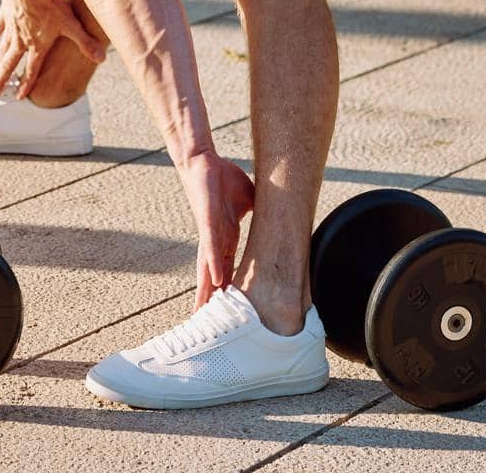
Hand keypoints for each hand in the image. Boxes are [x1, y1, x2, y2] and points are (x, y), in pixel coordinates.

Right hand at [0, 0, 105, 98]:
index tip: (19, 97)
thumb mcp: (71, 25)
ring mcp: (11, 30)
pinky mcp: (4, 17)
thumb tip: (102, 58)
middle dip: (2, 81)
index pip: (31, 69)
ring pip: (2, 53)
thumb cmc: (51, 6)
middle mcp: (21, 41)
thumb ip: (85, 42)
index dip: (26, 84)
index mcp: (37, 46)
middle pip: (9, 65)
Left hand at [181, 152, 255, 309]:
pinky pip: (213, 246)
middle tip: (208, 324)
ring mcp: (211, 231)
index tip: (228, 310)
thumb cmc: (222, 178)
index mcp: (226, 236)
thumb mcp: (249, 199)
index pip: (228, 268)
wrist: (203, 161)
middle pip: (214, 276)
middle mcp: (216, 239)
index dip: (227, 290)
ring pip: (210, 267)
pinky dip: (215, 263)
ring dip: (209, 289)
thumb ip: (262, 211)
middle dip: (211, 299)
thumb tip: (281, 213)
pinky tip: (216, 280)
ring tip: (207, 312)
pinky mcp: (208, 220)